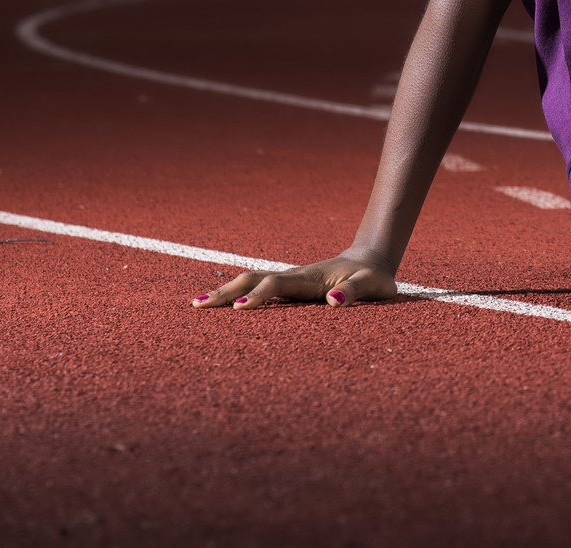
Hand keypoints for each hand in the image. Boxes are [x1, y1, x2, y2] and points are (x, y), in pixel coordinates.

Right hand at [192, 254, 397, 310]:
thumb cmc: (373, 277)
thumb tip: (334, 299)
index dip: (259, 296)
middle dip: (226, 292)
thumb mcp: (373, 285)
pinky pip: (257, 287)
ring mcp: (288, 280)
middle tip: (197, 305)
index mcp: (308, 278)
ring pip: (251, 281)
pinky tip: (222, 303)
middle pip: (253, 280)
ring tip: (198, 304)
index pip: (277, 285)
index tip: (239, 309)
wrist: (371, 260)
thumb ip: (355, 290)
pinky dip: (236, 293)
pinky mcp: (287, 285)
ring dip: (226, 291)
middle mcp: (293, 276)